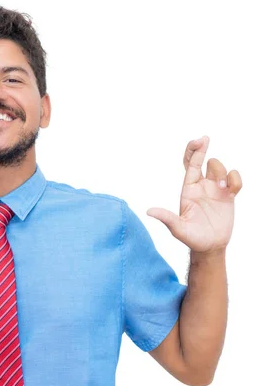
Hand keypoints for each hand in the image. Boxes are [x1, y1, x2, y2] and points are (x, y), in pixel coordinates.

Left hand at [146, 136, 242, 252]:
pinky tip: (232, 190)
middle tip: (205, 138)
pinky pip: (234, 179)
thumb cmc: (192, 238)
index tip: (199, 141)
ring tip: (221, 190)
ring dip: (221, 173)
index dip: (192, 152)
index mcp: (188, 190)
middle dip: (202, 149)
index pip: (189, 166)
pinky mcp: (228, 196)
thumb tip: (149, 211)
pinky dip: (235, 179)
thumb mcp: (177, 228)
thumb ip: (166, 218)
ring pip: (219, 168)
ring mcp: (215, 190)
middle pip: (202, 161)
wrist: (210, 247)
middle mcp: (201, 187)